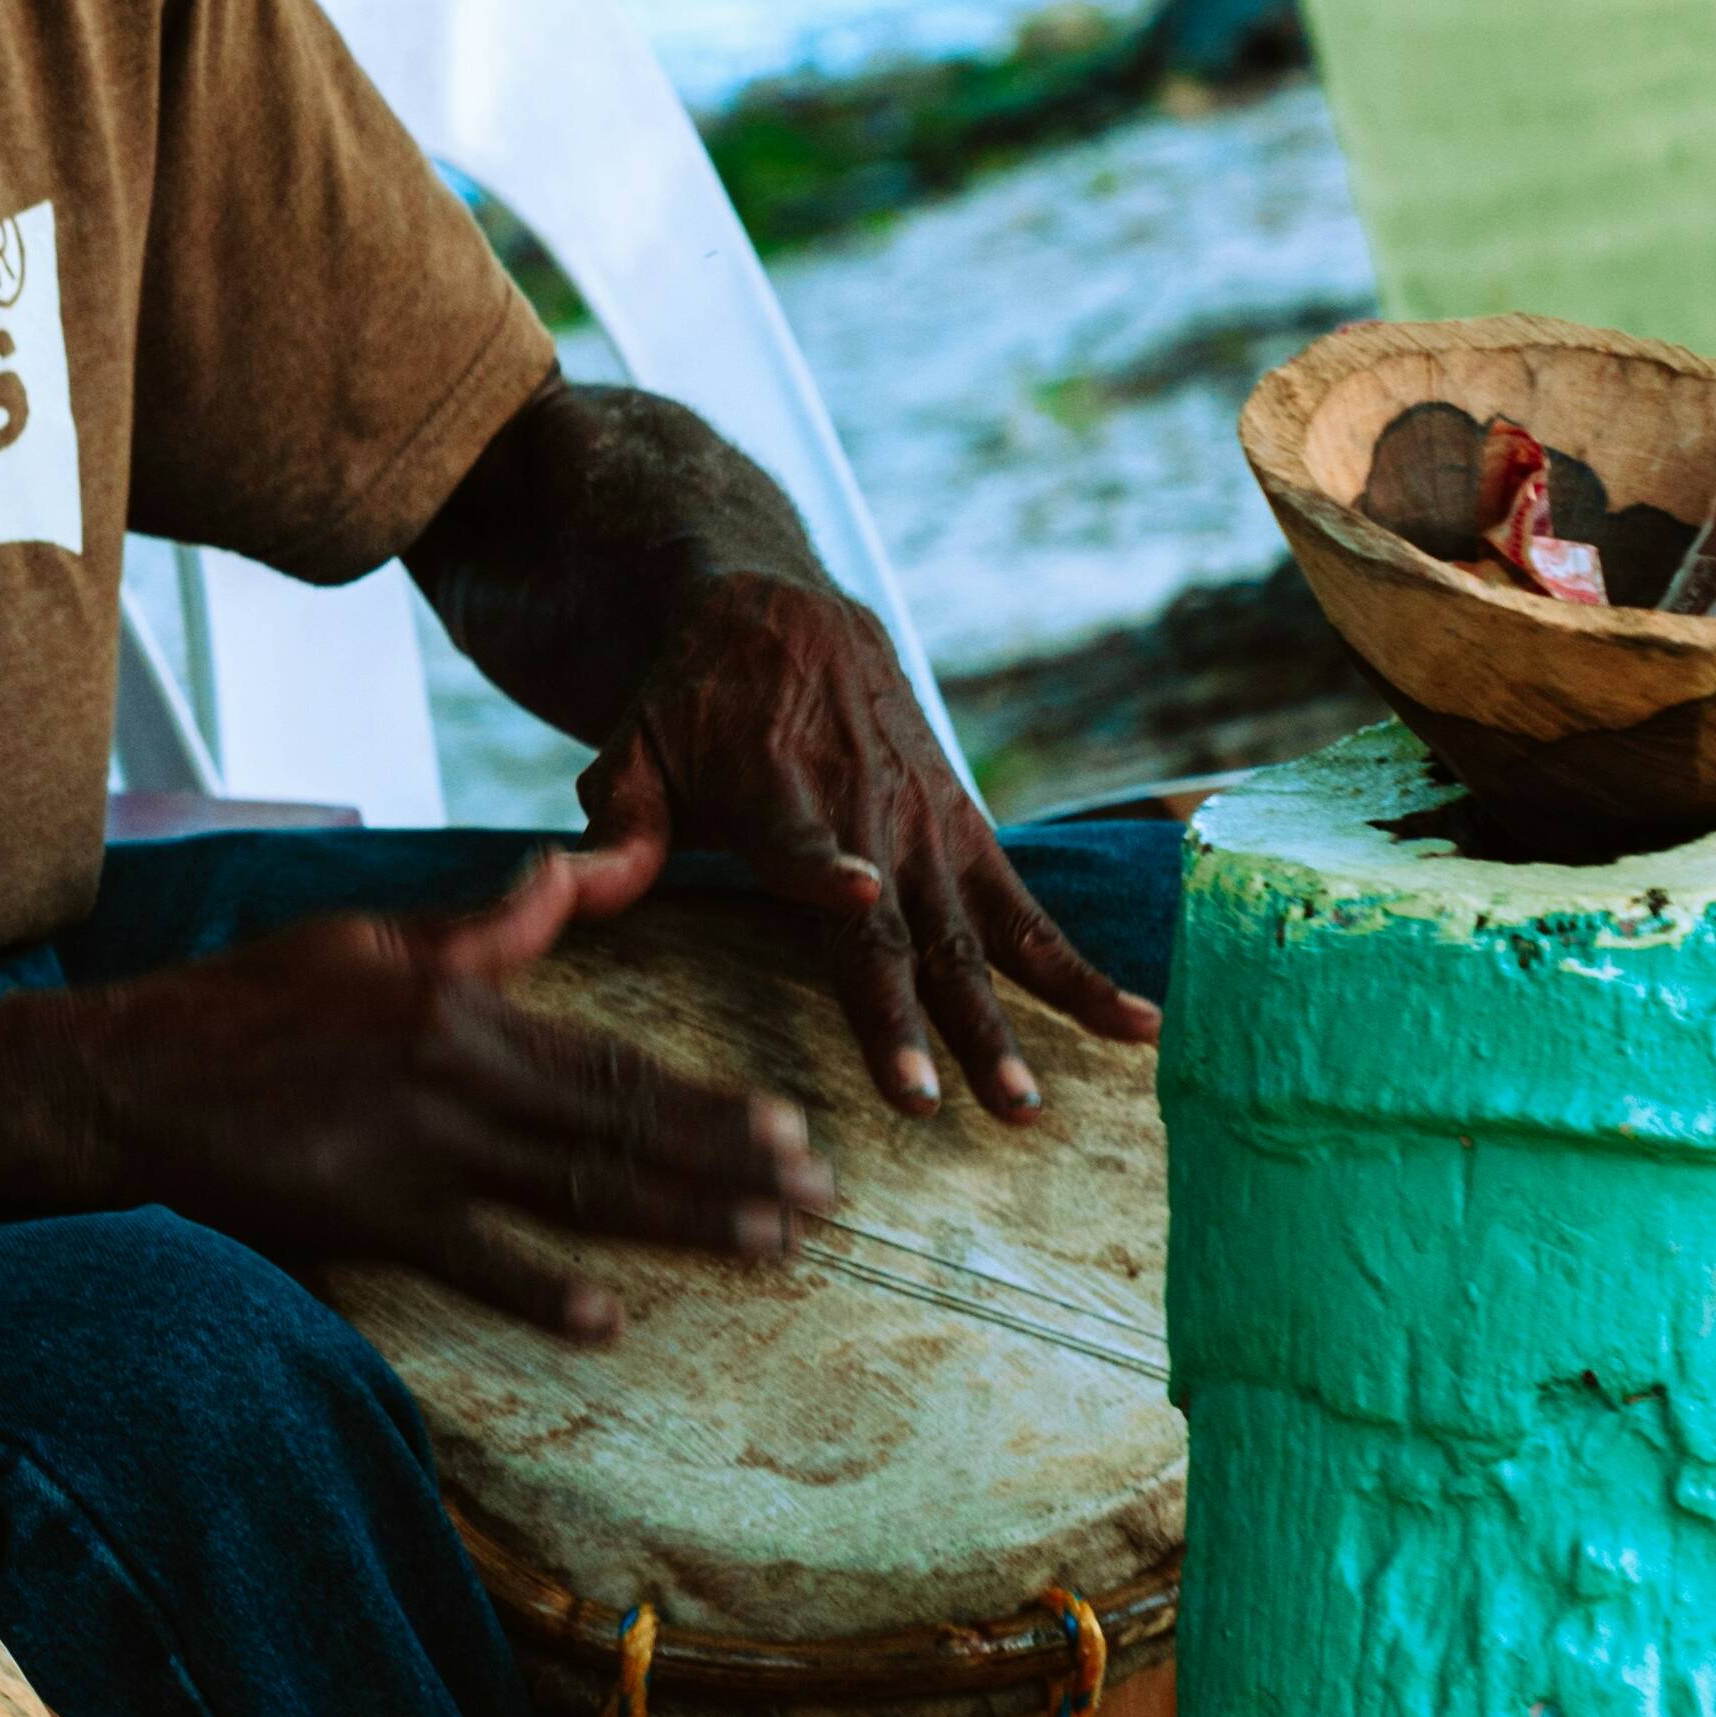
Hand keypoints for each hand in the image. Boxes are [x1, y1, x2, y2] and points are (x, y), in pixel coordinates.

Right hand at [62, 844, 826, 1339]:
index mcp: (461, 1001)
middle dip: (731, 1167)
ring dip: (680, 1222)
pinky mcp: (367, 1212)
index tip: (791, 1127)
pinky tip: (609, 1319)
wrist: (129, 1075)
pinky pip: (473, 1259)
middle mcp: (456, 1073)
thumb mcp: (364, 937)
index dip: (710, 1099)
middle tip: (819, 1202)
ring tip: (765, 1249)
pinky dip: (542, 1290)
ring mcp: (415, 1148)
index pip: (614, 1058)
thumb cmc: (243, 1002)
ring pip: (576, 1191)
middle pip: (620, 1128)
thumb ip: (482, 926)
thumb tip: (570, 872)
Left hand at [574, 567, 1161, 1119]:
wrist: (783, 613)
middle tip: (941, 1101)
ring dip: (1006, 1022)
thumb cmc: (689, 700)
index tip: (855, 894)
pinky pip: (1031, 914)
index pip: (801, 839)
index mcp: (777, 790)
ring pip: (972, 937)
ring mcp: (928, 831)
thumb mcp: (635, 743)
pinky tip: (1142, 1026)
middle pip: (896, 925)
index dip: (825, 868)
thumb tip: (573, 887)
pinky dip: (1083, 972)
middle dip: (919, 1015)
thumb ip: (617, 824)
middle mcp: (867, 814)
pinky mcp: (969, 835)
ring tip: (1030, 1103)